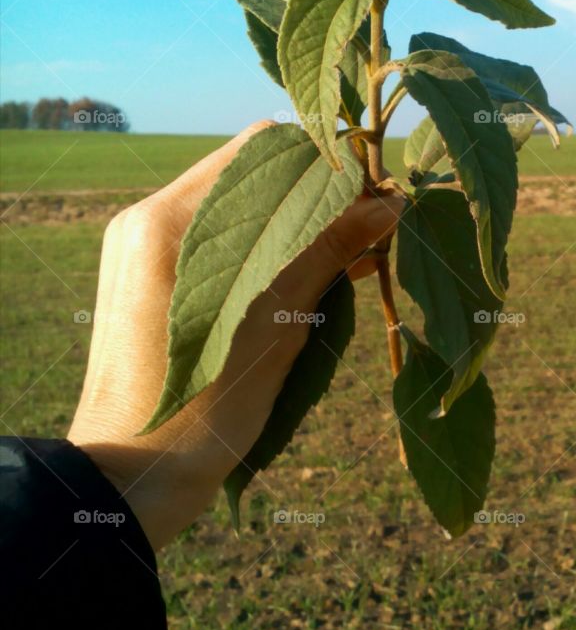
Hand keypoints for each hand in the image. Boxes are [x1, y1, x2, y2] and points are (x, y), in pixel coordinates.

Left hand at [67, 121, 403, 551]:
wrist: (129, 482)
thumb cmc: (203, 415)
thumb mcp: (278, 327)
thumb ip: (330, 252)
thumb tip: (392, 202)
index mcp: (170, 221)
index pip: (265, 146)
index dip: (331, 162)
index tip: (381, 192)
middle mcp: (150, 218)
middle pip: (253, 169)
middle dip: (321, 189)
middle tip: (379, 220)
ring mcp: (145, 245)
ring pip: (245, 204)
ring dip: (302, 218)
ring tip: (363, 246)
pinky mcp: (154, 275)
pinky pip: (226, 238)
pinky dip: (274, 245)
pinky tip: (327, 265)